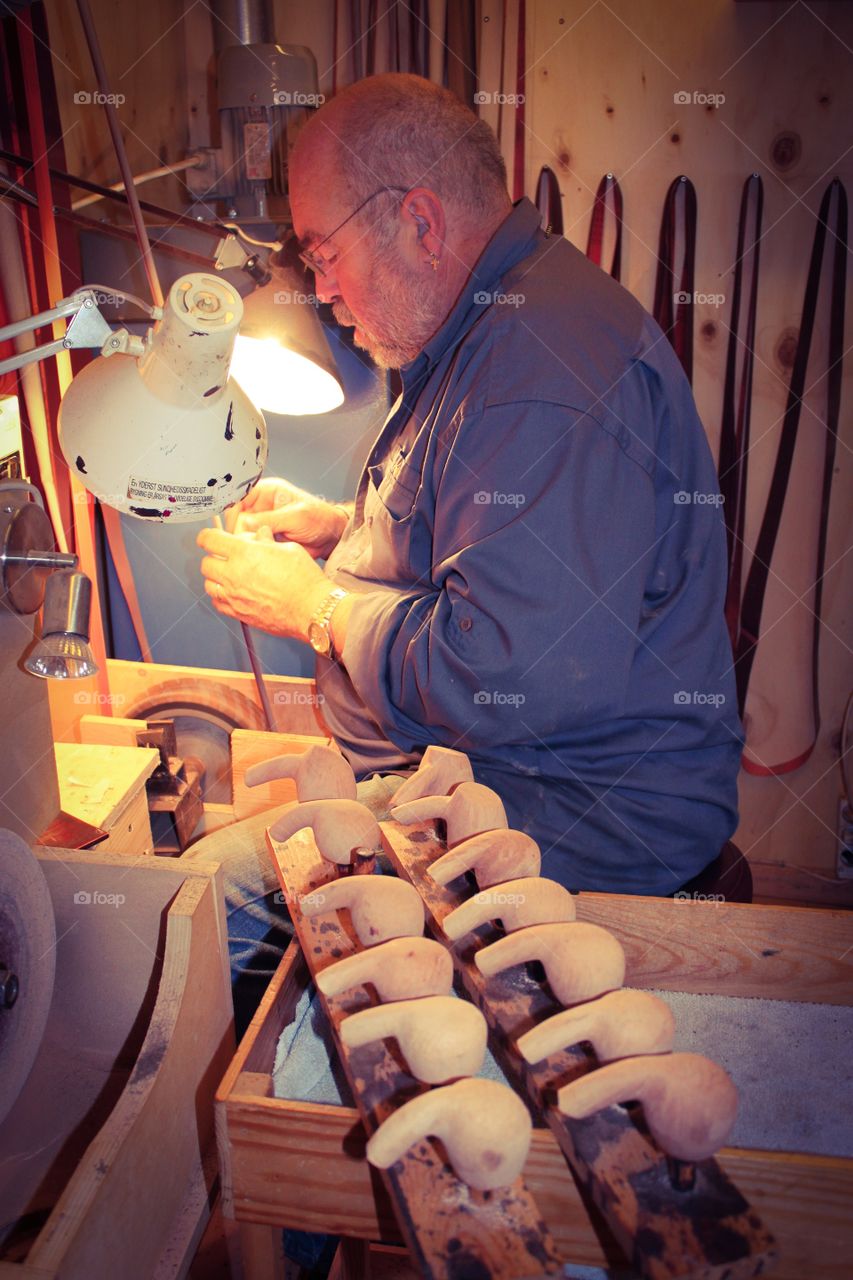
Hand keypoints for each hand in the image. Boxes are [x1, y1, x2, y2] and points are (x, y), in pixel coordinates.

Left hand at [197, 525, 331, 639]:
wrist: (311, 609)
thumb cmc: (304, 580)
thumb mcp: (288, 548)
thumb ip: (267, 540)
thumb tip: (260, 535)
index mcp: (244, 553)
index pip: (209, 540)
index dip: (207, 536)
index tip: (210, 538)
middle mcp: (234, 574)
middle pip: (206, 563)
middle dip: (214, 557)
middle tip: (226, 556)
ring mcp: (234, 596)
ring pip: (208, 584)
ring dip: (215, 578)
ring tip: (230, 575)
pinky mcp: (238, 613)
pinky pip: (217, 603)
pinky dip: (221, 596)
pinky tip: (233, 592)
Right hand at [226, 476, 348, 559]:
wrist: (331, 537)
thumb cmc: (319, 519)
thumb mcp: (295, 516)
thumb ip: (270, 519)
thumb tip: (245, 523)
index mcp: (267, 492)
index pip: (239, 498)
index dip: (234, 512)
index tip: (236, 527)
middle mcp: (261, 506)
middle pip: (237, 517)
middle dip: (240, 530)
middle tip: (247, 541)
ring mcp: (262, 522)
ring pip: (242, 532)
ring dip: (246, 541)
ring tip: (257, 547)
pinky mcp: (265, 537)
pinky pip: (252, 543)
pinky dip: (253, 549)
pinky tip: (260, 552)